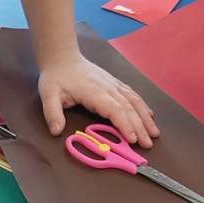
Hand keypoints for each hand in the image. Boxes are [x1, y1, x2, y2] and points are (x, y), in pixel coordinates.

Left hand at [38, 52, 158, 146]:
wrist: (62, 58)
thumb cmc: (56, 77)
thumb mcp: (48, 95)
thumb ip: (52, 113)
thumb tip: (56, 131)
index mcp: (94, 92)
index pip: (114, 109)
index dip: (125, 124)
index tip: (133, 139)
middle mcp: (108, 87)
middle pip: (128, 108)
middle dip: (140, 127)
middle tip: (148, 144)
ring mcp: (113, 84)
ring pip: (134, 101)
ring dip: (145, 117)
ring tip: (154, 133)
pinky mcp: (114, 83)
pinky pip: (132, 94)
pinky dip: (142, 106)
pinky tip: (149, 115)